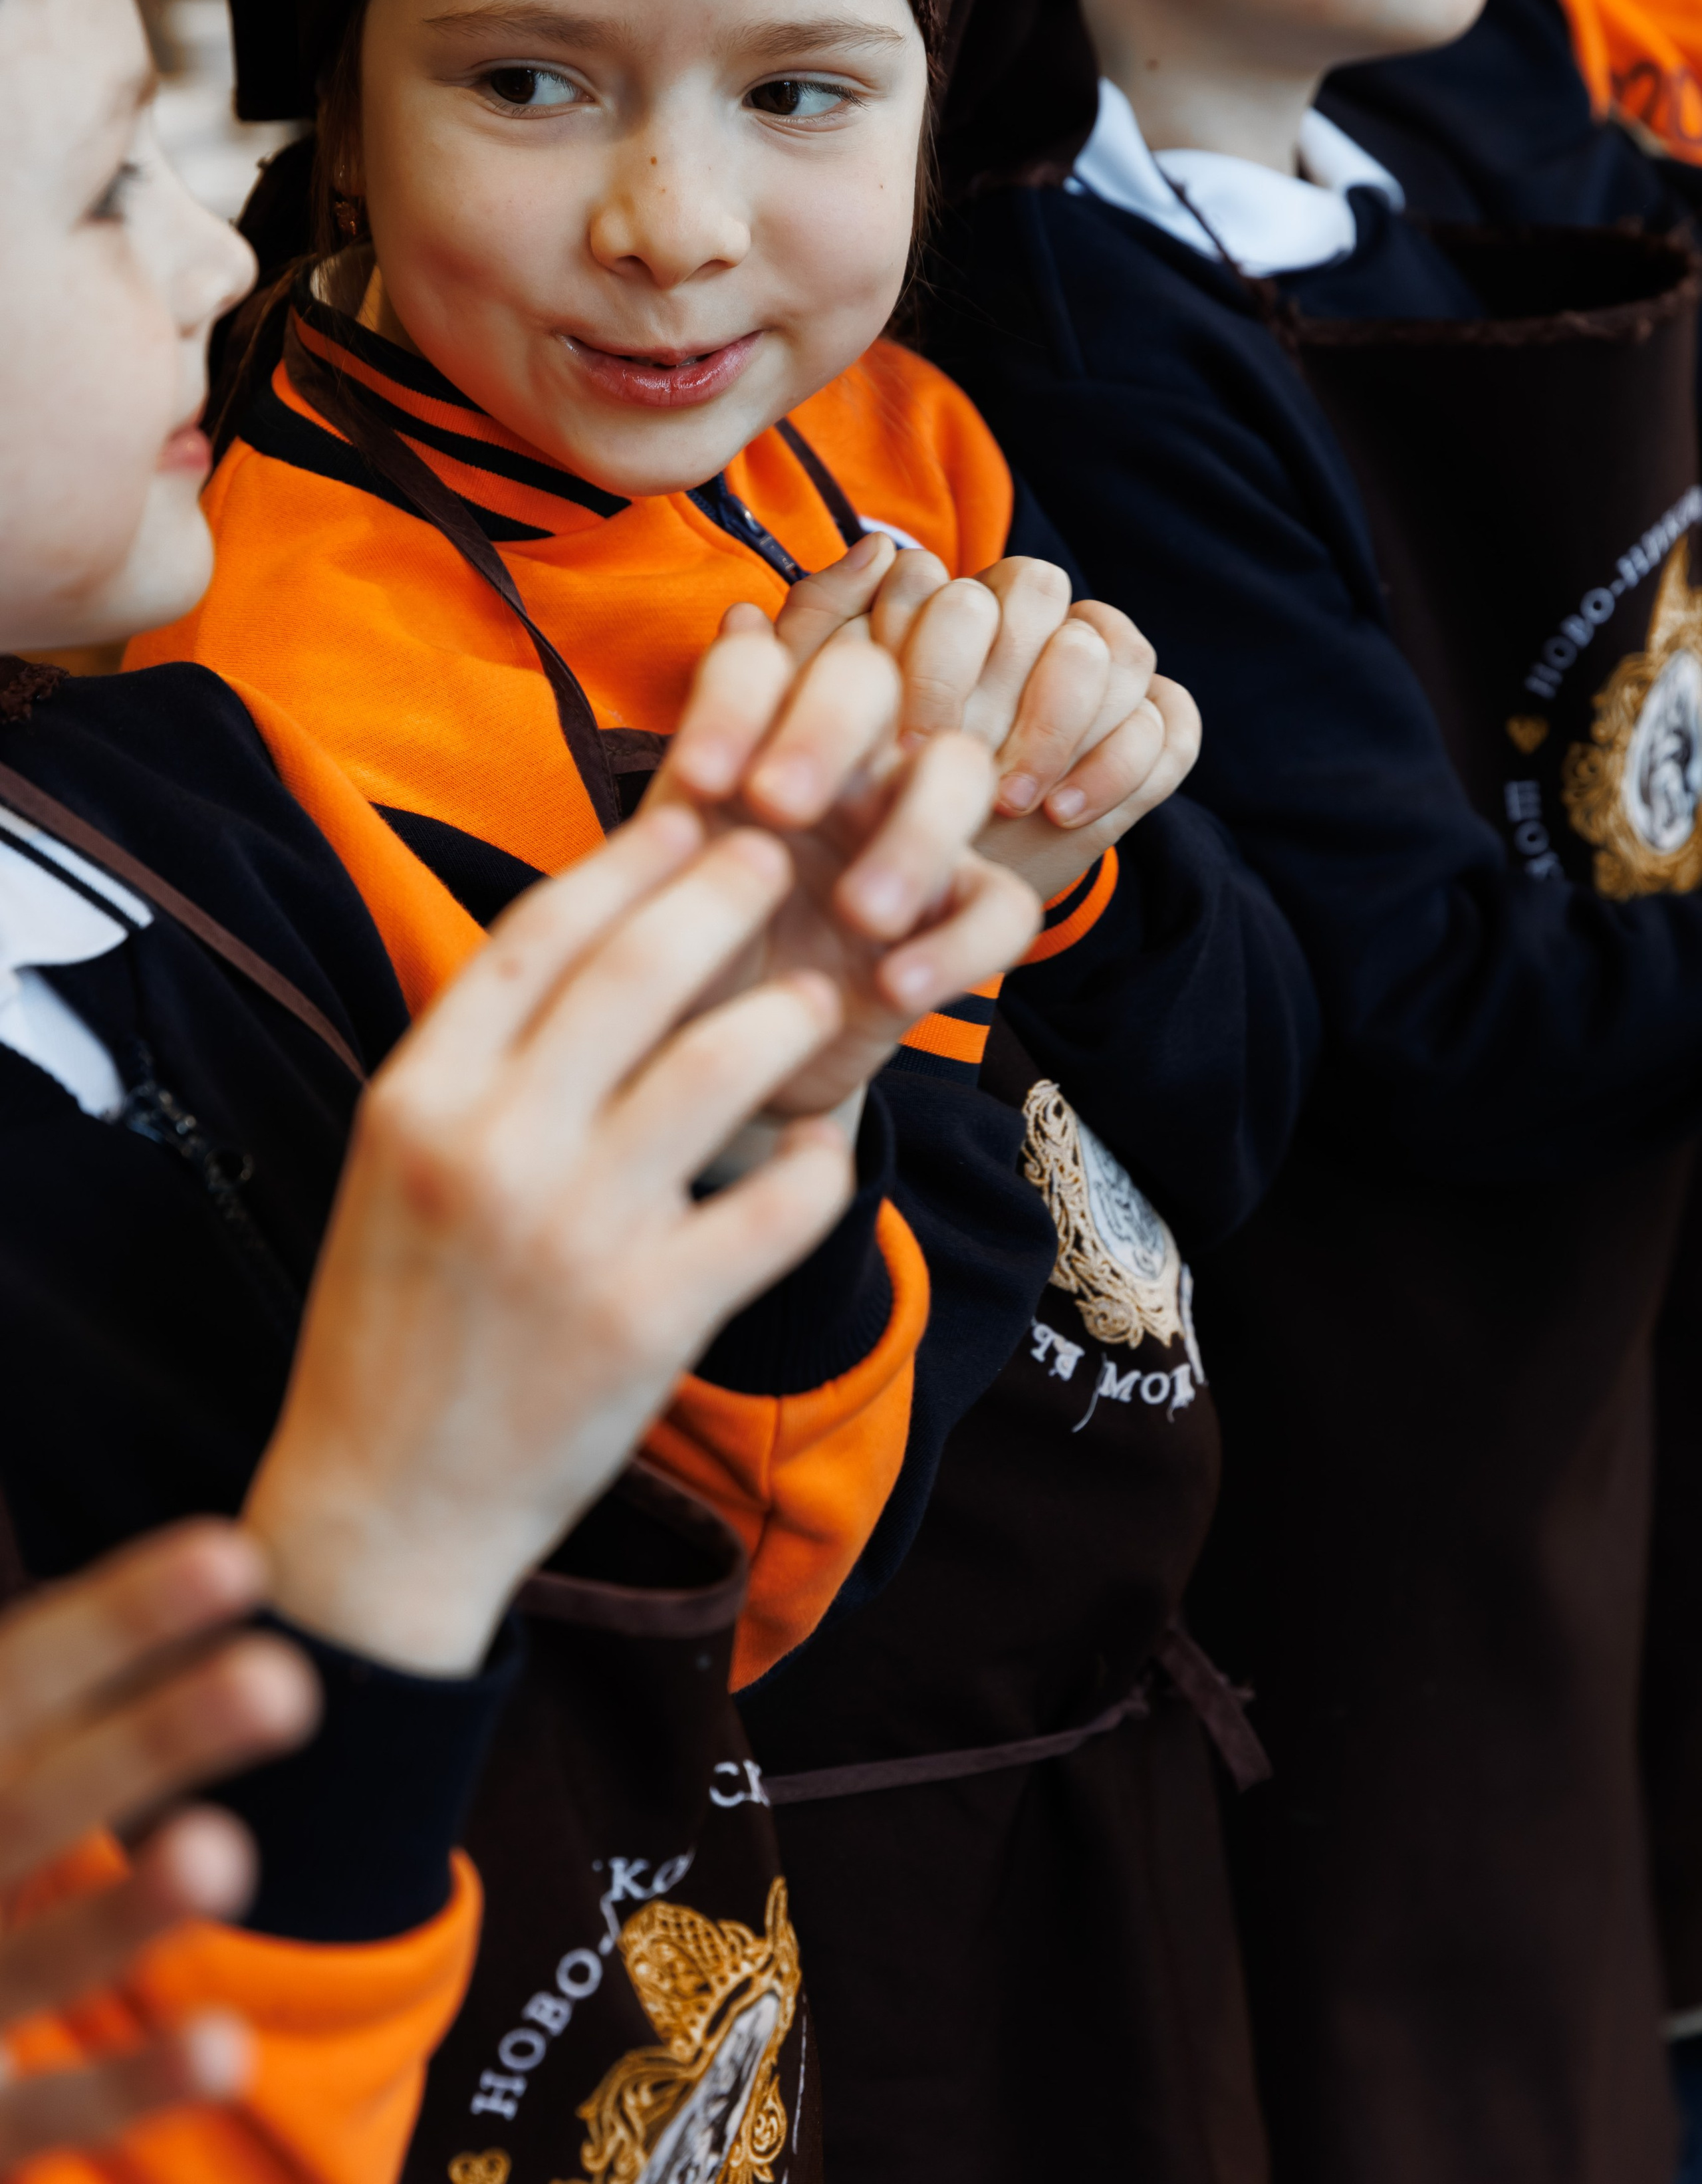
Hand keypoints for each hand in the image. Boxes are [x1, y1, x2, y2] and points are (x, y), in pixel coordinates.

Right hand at [0, 1522, 318, 2170]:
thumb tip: (204, 1556)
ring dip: (128, 1913)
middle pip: (32, 1801)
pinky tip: (226, 2049)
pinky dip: (128, 2085)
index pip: (20, 1678)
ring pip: (37, 1958)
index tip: (240, 1558)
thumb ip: (35, 1691)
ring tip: (226, 1855)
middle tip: (285, 1682)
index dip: (120, 1619)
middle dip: (151, 1743)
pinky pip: (48, 2116)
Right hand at [244, 805, 866, 1680]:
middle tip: (780, 860)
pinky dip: (818, 1164)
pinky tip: (828, 1144)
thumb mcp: (395, 1166)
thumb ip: (478, 1063)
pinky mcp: (652, 1318)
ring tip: (818, 997)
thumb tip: (588, 941)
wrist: (384, 1507)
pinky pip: (776, 1205)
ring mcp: (576, 1235)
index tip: (689, 818)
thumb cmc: (393, 1324)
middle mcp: (491, 1150)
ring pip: (722, 1067)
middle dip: (724, 894)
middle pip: (637, 972)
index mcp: (416, 1100)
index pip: (537, 936)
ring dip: (786, 1015)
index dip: (627, 862)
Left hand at [642, 604, 1041, 1116]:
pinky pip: (1004, 908)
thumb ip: (696, 760)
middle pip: (873, 682)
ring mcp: (909, 835)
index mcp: (754, 738)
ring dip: (914, 833)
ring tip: (859, 913)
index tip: (699, 782)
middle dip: (827, 727)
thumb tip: (741, 619)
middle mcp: (840, 764)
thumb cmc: (679, 954)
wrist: (706, 1067)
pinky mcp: (957, 918)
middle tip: (775, 806)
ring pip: (957, 772)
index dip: (741, 697)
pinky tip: (893, 987)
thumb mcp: (660, 871)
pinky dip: (957, 945)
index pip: (768, 661)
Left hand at [773, 534, 1201, 901]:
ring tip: (1013, 800)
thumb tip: (876, 548)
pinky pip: (1170, 719)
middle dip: (1001, 684)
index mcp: (958, 606)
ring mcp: (1104, 672)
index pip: (959, 580)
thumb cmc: (874, 801)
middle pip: (1041, 589)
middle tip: (963, 765)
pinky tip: (1063, 813)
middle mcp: (1036, 622)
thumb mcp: (825, 723)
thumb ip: (822, 626)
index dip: (935, 658)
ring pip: (1114, 647)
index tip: (905, 743)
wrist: (936, 889)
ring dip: (1061, 727)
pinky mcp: (1153, 732)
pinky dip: (1119, 765)